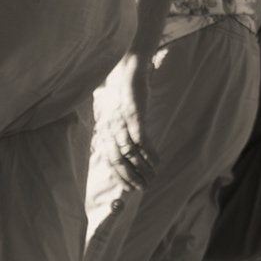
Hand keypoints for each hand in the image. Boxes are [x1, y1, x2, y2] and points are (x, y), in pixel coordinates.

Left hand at [95, 54, 158, 190]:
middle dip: (131, 177)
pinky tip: (157, 161)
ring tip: (153, 176)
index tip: (129, 189)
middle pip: (118, 160)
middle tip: (143, 187)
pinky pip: (141, 138)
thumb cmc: (120, 94)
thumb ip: (113, 133)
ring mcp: (121, 122)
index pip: (109, 160)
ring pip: (130, 153)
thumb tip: (120, 152)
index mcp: (103, 131)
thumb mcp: (112, 116)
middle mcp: (110, 129)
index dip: (120, 177)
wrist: (126, 71)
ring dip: (142, 167)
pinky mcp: (134, 115)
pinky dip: (149, 152)